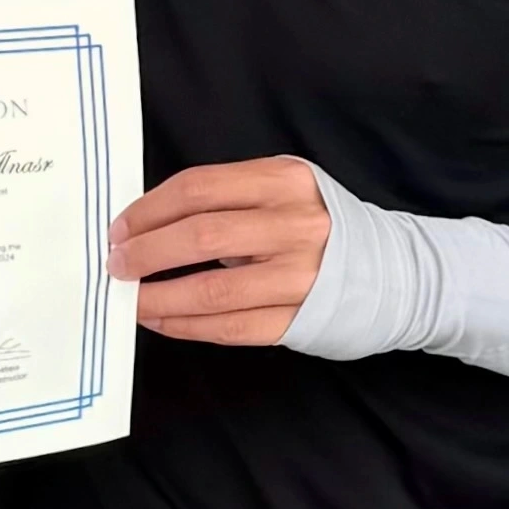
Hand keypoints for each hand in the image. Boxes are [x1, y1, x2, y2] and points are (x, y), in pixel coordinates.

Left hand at [108, 156, 329, 344]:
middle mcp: (295, 226)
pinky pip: (230, 326)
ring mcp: (300, 277)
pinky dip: (186, 325)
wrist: (392, 270)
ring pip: (212, 290)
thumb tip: (148, 223)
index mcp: (283, 181)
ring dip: (159, 296)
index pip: (198, 189)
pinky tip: (161, 319)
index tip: (119, 228)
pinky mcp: (299, 320)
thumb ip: (227, 197)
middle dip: (146, 253)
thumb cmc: (318, 225)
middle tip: (116, 265)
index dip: (148, 210)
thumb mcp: (281, 189)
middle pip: (201, 236)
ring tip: (130, 298)